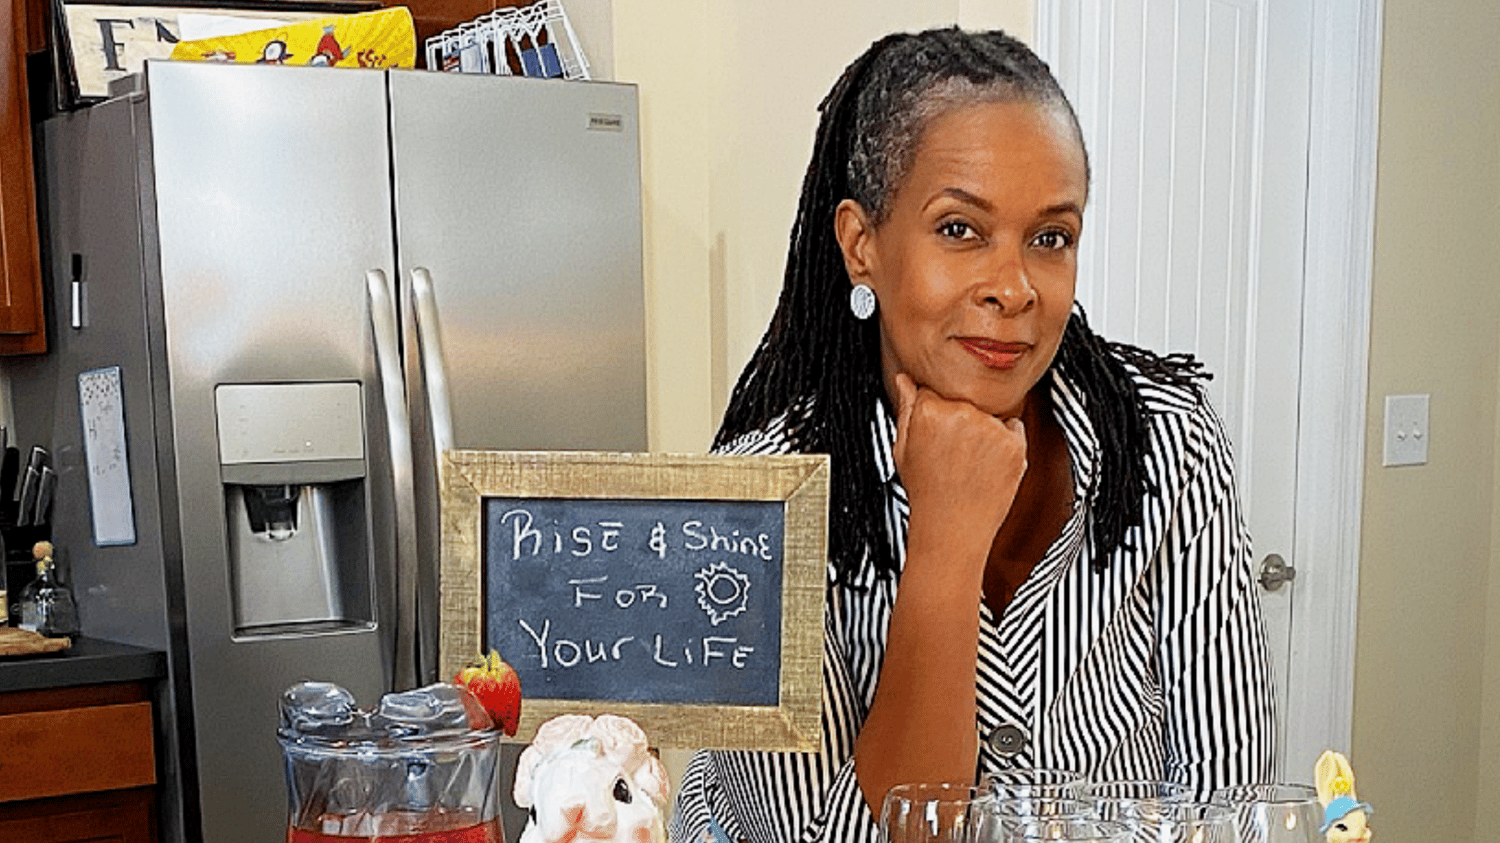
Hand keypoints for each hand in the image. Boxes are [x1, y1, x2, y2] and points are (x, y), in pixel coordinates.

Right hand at [890, 373, 1027, 561]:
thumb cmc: (927, 494)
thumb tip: (905, 380)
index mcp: (929, 411)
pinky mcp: (1015, 443)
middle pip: (962, 401)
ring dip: (982, 430)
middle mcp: (962, 414)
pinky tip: (986, 466)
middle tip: (950, 453)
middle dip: (958, 420)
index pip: (933, 391)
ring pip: (988, 414)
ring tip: (968, 463)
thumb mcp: (903, 450)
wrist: (953, 529)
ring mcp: (991, 428)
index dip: (933, 414)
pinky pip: (1012, 428)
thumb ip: (906, 408)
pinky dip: (1004, 443)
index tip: (934, 433)